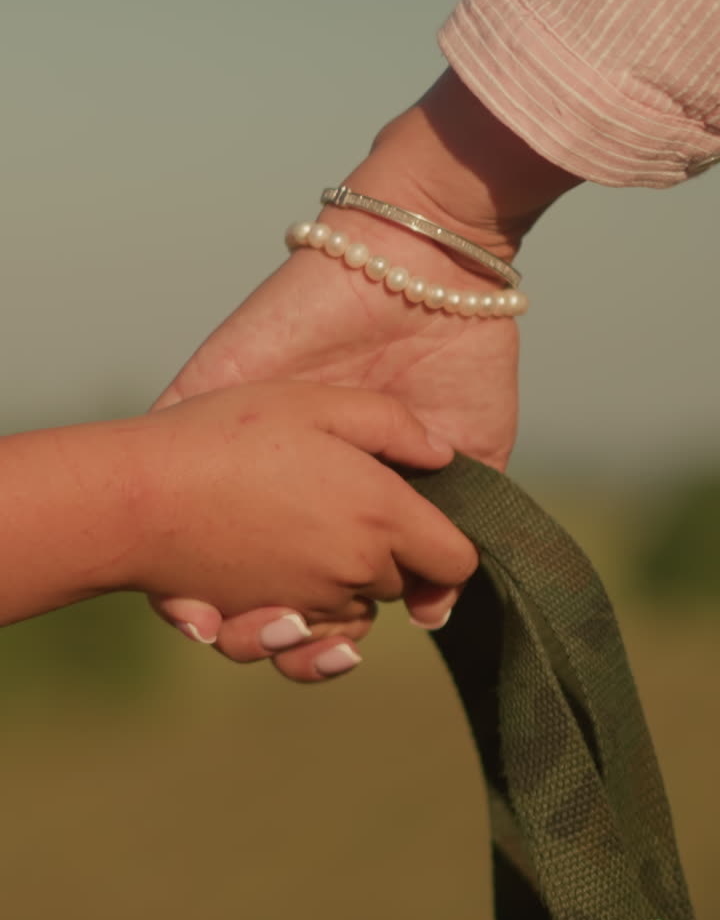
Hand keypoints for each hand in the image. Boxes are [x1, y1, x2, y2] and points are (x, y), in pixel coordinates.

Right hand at [132, 382, 476, 672]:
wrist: (138, 495)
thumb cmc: (226, 435)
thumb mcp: (316, 402)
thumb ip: (392, 424)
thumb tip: (441, 456)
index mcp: (380, 514)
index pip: (455, 560)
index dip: (448, 543)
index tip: (427, 522)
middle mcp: (355, 570)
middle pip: (402, 582)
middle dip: (390, 554)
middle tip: (347, 505)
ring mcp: (310, 605)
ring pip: (356, 615)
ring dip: (345, 591)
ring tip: (307, 540)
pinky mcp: (267, 626)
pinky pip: (309, 647)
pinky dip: (309, 637)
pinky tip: (294, 615)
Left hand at [151, 71, 580, 676]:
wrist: (433, 271)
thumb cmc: (464, 362)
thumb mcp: (474, 457)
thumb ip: (450, 531)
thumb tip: (430, 609)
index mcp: (344, 498)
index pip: (316, 579)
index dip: (317, 625)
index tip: (332, 648)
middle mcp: (287, 478)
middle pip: (247, 572)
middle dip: (259, 622)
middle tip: (277, 637)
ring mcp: (244, 439)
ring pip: (190, 535)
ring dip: (205, 592)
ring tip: (227, 624)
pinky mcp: (207, 392)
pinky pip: (159, 457)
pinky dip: (156, 517)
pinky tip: (178, 578)